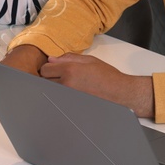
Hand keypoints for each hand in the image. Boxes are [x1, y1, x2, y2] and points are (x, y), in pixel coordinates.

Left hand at [39, 53, 154, 117]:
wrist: (120, 93)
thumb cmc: (107, 76)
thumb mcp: (89, 60)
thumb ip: (68, 58)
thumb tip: (52, 59)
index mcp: (70, 70)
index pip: (45, 69)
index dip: (49, 68)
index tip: (54, 69)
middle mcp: (66, 84)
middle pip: (44, 81)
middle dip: (50, 77)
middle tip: (60, 77)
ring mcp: (67, 97)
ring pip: (50, 91)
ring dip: (54, 87)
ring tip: (67, 86)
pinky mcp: (70, 106)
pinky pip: (58, 100)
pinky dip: (59, 97)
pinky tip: (70, 94)